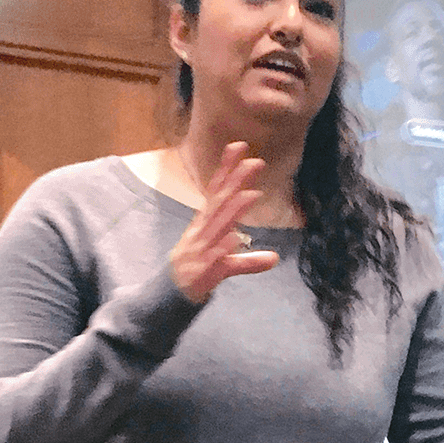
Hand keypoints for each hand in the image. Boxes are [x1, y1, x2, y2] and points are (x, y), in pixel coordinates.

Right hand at [170, 142, 280, 303]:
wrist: (168, 296)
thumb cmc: (195, 270)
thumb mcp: (221, 260)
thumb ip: (247, 257)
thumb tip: (275, 258)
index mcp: (204, 224)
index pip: (216, 191)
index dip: (226, 169)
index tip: (238, 146)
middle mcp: (202, 233)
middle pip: (220, 203)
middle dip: (236, 182)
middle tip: (255, 162)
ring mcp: (202, 251)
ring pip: (219, 227)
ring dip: (234, 210)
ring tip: (251, 194)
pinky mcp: (204, 272)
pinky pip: (216, 259)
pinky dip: (225, 248)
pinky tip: (236, 237)